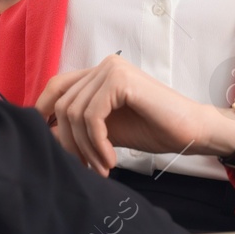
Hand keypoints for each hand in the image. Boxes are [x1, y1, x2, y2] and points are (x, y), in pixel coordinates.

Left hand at [34, 55, 234, 176]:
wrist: (191, 131)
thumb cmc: (153, 129)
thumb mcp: (106, 130)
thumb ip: (79, 128)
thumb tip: (44, 136)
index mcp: (99, 73)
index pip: (57, 87)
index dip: (43, 113)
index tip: (47, 145)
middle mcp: (103, 66)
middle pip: (62, 103)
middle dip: (69, 141)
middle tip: (84, 168)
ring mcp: (112, 69)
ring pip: (75, 112)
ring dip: (85, 147)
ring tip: (101, 168)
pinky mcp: (120, 80)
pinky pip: (92, 116)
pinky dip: (97, 143)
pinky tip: (111, 160)